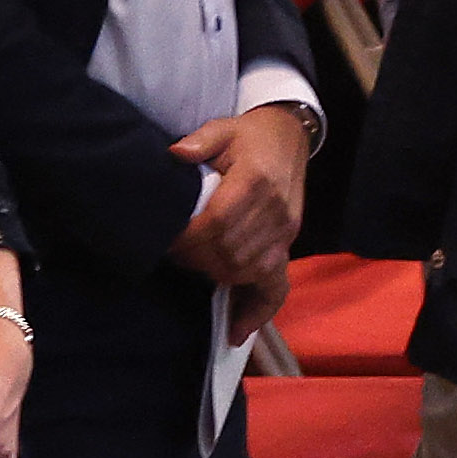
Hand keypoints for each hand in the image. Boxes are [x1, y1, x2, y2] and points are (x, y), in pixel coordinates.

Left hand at [171, 97, 310, 294]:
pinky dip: (257, 309)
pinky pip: (276, 285)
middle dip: (195, 259)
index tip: (167, 241)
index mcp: (256, 181)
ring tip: (193, 265)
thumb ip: (200, 140)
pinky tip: (238, 329)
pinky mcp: (288, 244)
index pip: (218, 222)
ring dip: (215, 274)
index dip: (189, 239)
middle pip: (229, 252)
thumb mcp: (223, 128)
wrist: (289, 140)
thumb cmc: (250, 137)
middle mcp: (275, 212)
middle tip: (173, 253)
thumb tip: (176, 153)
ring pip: (245, 270)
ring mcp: (285, 232)